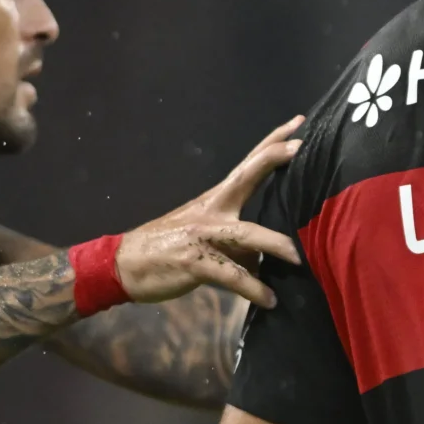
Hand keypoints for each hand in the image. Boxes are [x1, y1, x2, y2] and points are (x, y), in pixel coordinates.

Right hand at [117, 118, 306, 307]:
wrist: (124, 263)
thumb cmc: (169, 246)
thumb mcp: (205, 233)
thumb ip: (238, 238)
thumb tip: (268, 254)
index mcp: (216, 199)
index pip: (249, 165)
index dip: (272, 143)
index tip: (298, 124)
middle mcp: (212, 210)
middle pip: (245, 179)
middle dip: (271, 160)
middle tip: (299, 147)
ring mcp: (202, 235)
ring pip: (245, 235)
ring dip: (274, 245)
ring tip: (300, 259)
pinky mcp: (195, 263)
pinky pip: (230, 276)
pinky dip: (251, 289)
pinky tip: (269, 299)